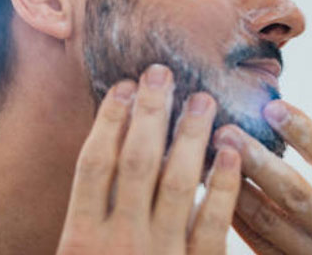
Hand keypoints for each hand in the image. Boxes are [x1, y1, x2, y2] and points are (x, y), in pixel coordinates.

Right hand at [57, 65, 240, 254]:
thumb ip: (88, 221)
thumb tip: (106, 160)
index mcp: (81, 238)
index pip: (95, 164)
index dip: (109, 119)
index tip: (124, 86)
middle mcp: (120, 241)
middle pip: (137, 161)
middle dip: (150, 113)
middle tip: (161, 74)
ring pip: (177, 183)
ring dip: (190, 136)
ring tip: (201, 100)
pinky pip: (213, 224)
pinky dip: (223, 186)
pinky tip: (230, 153)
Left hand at [213, 100, 311, 254]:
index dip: (308, 136)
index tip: (273, 105)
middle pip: (298, 199)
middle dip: (259, 162)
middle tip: (225, 128)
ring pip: (267, 224)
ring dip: (234, 185)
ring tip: (207, 150)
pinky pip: (251, 242)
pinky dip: (228, 211)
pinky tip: (206, 182)